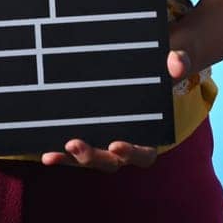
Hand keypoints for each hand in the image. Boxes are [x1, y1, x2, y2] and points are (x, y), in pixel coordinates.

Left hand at [38, 46, 196, 171]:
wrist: (142, 66)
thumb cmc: (158, 68)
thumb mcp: (170, 62)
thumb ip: (178, 61)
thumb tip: (178, 62)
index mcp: (149, 134)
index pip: (143, 153)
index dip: (131, 153)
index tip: (117, 144)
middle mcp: (125, 145)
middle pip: (111, 161)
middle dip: (92, 157)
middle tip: (75, 145)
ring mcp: (103, 142)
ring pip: (88, 159)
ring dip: (71, 159)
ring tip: (53, 153)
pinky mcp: (85, 135)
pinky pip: (72, 151)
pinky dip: (59, 153)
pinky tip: (44, 150)